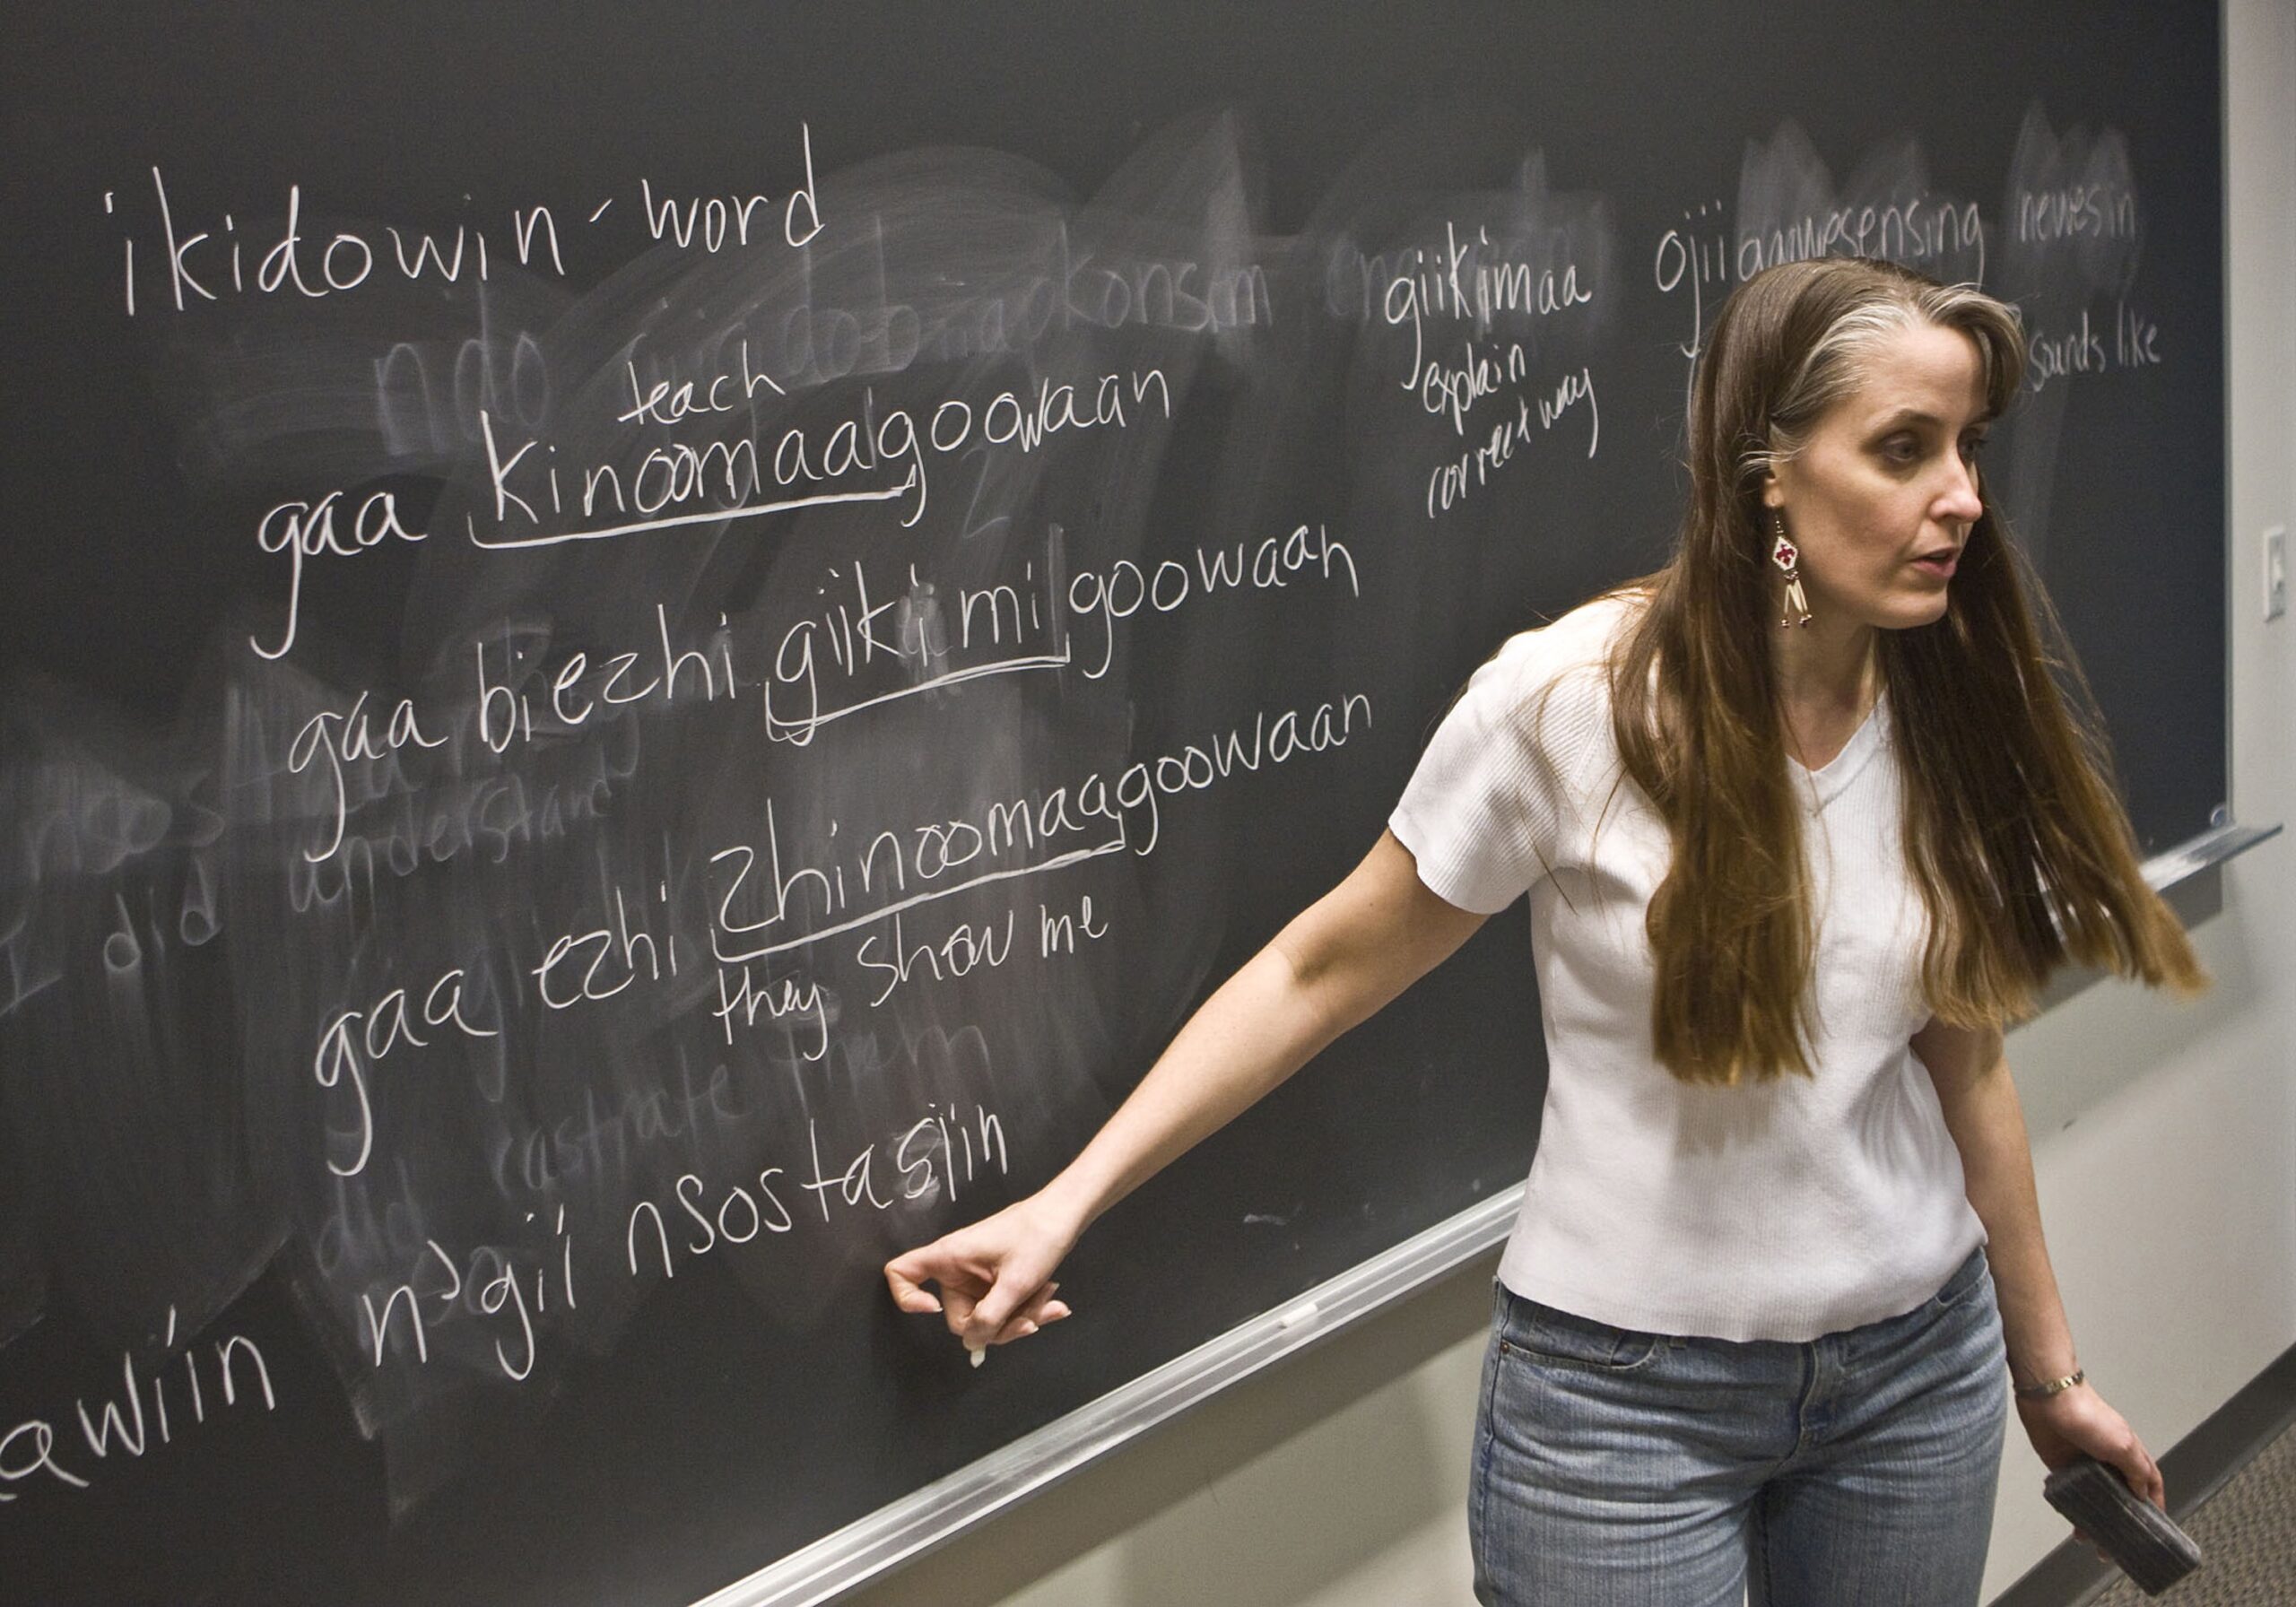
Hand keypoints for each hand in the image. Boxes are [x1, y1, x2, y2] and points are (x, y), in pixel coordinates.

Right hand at [884, 1193, 1080, 1353]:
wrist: (1067, 1214)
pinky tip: (1052, 1301)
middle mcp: (957, 1268)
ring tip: (1050, 1303)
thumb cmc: (1037, 1236)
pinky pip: (1004, 1306)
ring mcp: (977, 1277)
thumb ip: (989, 1319)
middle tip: (1031, 1320)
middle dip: (1000, 1324)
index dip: (907, 1297)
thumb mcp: (1014, 1284)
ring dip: (1021, 1316)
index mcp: (948, 1258)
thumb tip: (973, 1345)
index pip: (901, 1273)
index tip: (934, 1310)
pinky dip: (1027, 1307)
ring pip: (989, 1316)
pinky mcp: (997, 1281)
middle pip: (961, 1316)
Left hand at [2016, 1381, 2164, 1561]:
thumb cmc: (2089, 1414)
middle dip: (2121, 1521)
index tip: (2155, 1528)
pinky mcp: (2062, 1466)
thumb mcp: (2123, 1445)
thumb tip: (2142, 1495)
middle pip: (2120, 1497)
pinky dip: (2073, 1508)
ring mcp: (2085, 1465)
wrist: (2048, 1398)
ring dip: (2095, 1520)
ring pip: (2095, 1499)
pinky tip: (2074, 1523)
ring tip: (2094, 1544)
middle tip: (2119, 1547)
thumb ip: (2136, 1471)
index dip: (2154, 1505)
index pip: (2149, 1485)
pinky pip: (2071, 1493)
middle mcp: (2109, 1462)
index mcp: (2130, 1455)